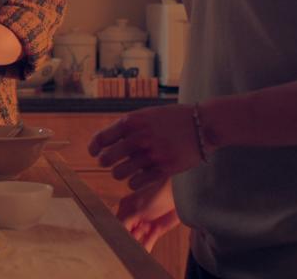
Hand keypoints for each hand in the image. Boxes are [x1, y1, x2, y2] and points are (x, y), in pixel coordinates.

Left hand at [87, 104, 203, 190]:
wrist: (203, 124)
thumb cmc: (172, 119)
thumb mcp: (147, 114)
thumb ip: (128, 126)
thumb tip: (106, 141)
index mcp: (132, 121)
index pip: (101, 138)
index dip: (93, 147)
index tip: (93, 152)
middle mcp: (139, 137)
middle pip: (106, 158)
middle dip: (104, 162)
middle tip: (108, 162)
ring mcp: (152, 154)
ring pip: (119, 173)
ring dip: (119, 173)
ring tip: (125, 170)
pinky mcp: (164, 169)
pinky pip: (136, 182)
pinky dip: (134, 182)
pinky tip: (138, 177)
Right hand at [116, 178, 180, 251]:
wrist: (179, 196)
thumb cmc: (158, 196)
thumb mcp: (139, 209)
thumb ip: (126, 221)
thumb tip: (116, 230)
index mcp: (126, 207)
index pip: (118, 222)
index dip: (117, 232)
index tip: (116, 242)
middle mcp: (135, 215)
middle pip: (127, 231)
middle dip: (127, 239)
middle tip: (124, 250)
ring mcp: (145, 223)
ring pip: (137, 237)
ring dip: (136, 244)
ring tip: (133, 253)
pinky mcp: (156, 230)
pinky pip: (148, 240)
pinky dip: (146, 246)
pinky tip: (143, 252)